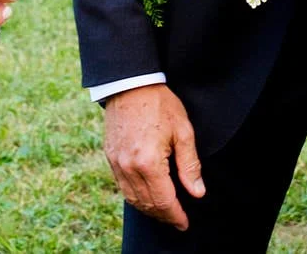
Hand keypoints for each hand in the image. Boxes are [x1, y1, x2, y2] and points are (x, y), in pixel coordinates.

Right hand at [103, 83, 204, 229]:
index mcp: (149, 162)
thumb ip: (190, 165)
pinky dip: (135, 196)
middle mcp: (129, 167)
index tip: (184, 223)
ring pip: (132, 198)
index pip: (164, 201)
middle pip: (147, 204)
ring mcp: (116, 163)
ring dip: (149, 209)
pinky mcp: (110, 157)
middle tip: (176, 219)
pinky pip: (122, 186)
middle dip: (163, 215)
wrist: (130, 84)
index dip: (175, 215)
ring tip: (164, 211)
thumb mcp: (183, 131)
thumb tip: (196, 192)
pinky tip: (146, 196)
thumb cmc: (160, 104)